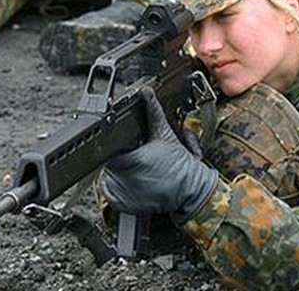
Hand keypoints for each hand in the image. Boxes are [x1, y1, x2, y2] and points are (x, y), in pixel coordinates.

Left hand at [100, 88, 217, 219]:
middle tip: (139, 153)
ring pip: (109, 174)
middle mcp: (120, 179)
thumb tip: (146, 92)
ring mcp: (120, 194)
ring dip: (120, 170)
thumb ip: (153, 112)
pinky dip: (120, 186)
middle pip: (108, 159)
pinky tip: (137, 180)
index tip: (126, 143)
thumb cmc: (181, 167)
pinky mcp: (121, 205)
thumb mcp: (165, 135)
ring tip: (140, 168)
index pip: (107, 146)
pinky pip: (112, 191)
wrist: (191, 191)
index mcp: (128, 161)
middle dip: (121, 154)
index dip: (115, 142)